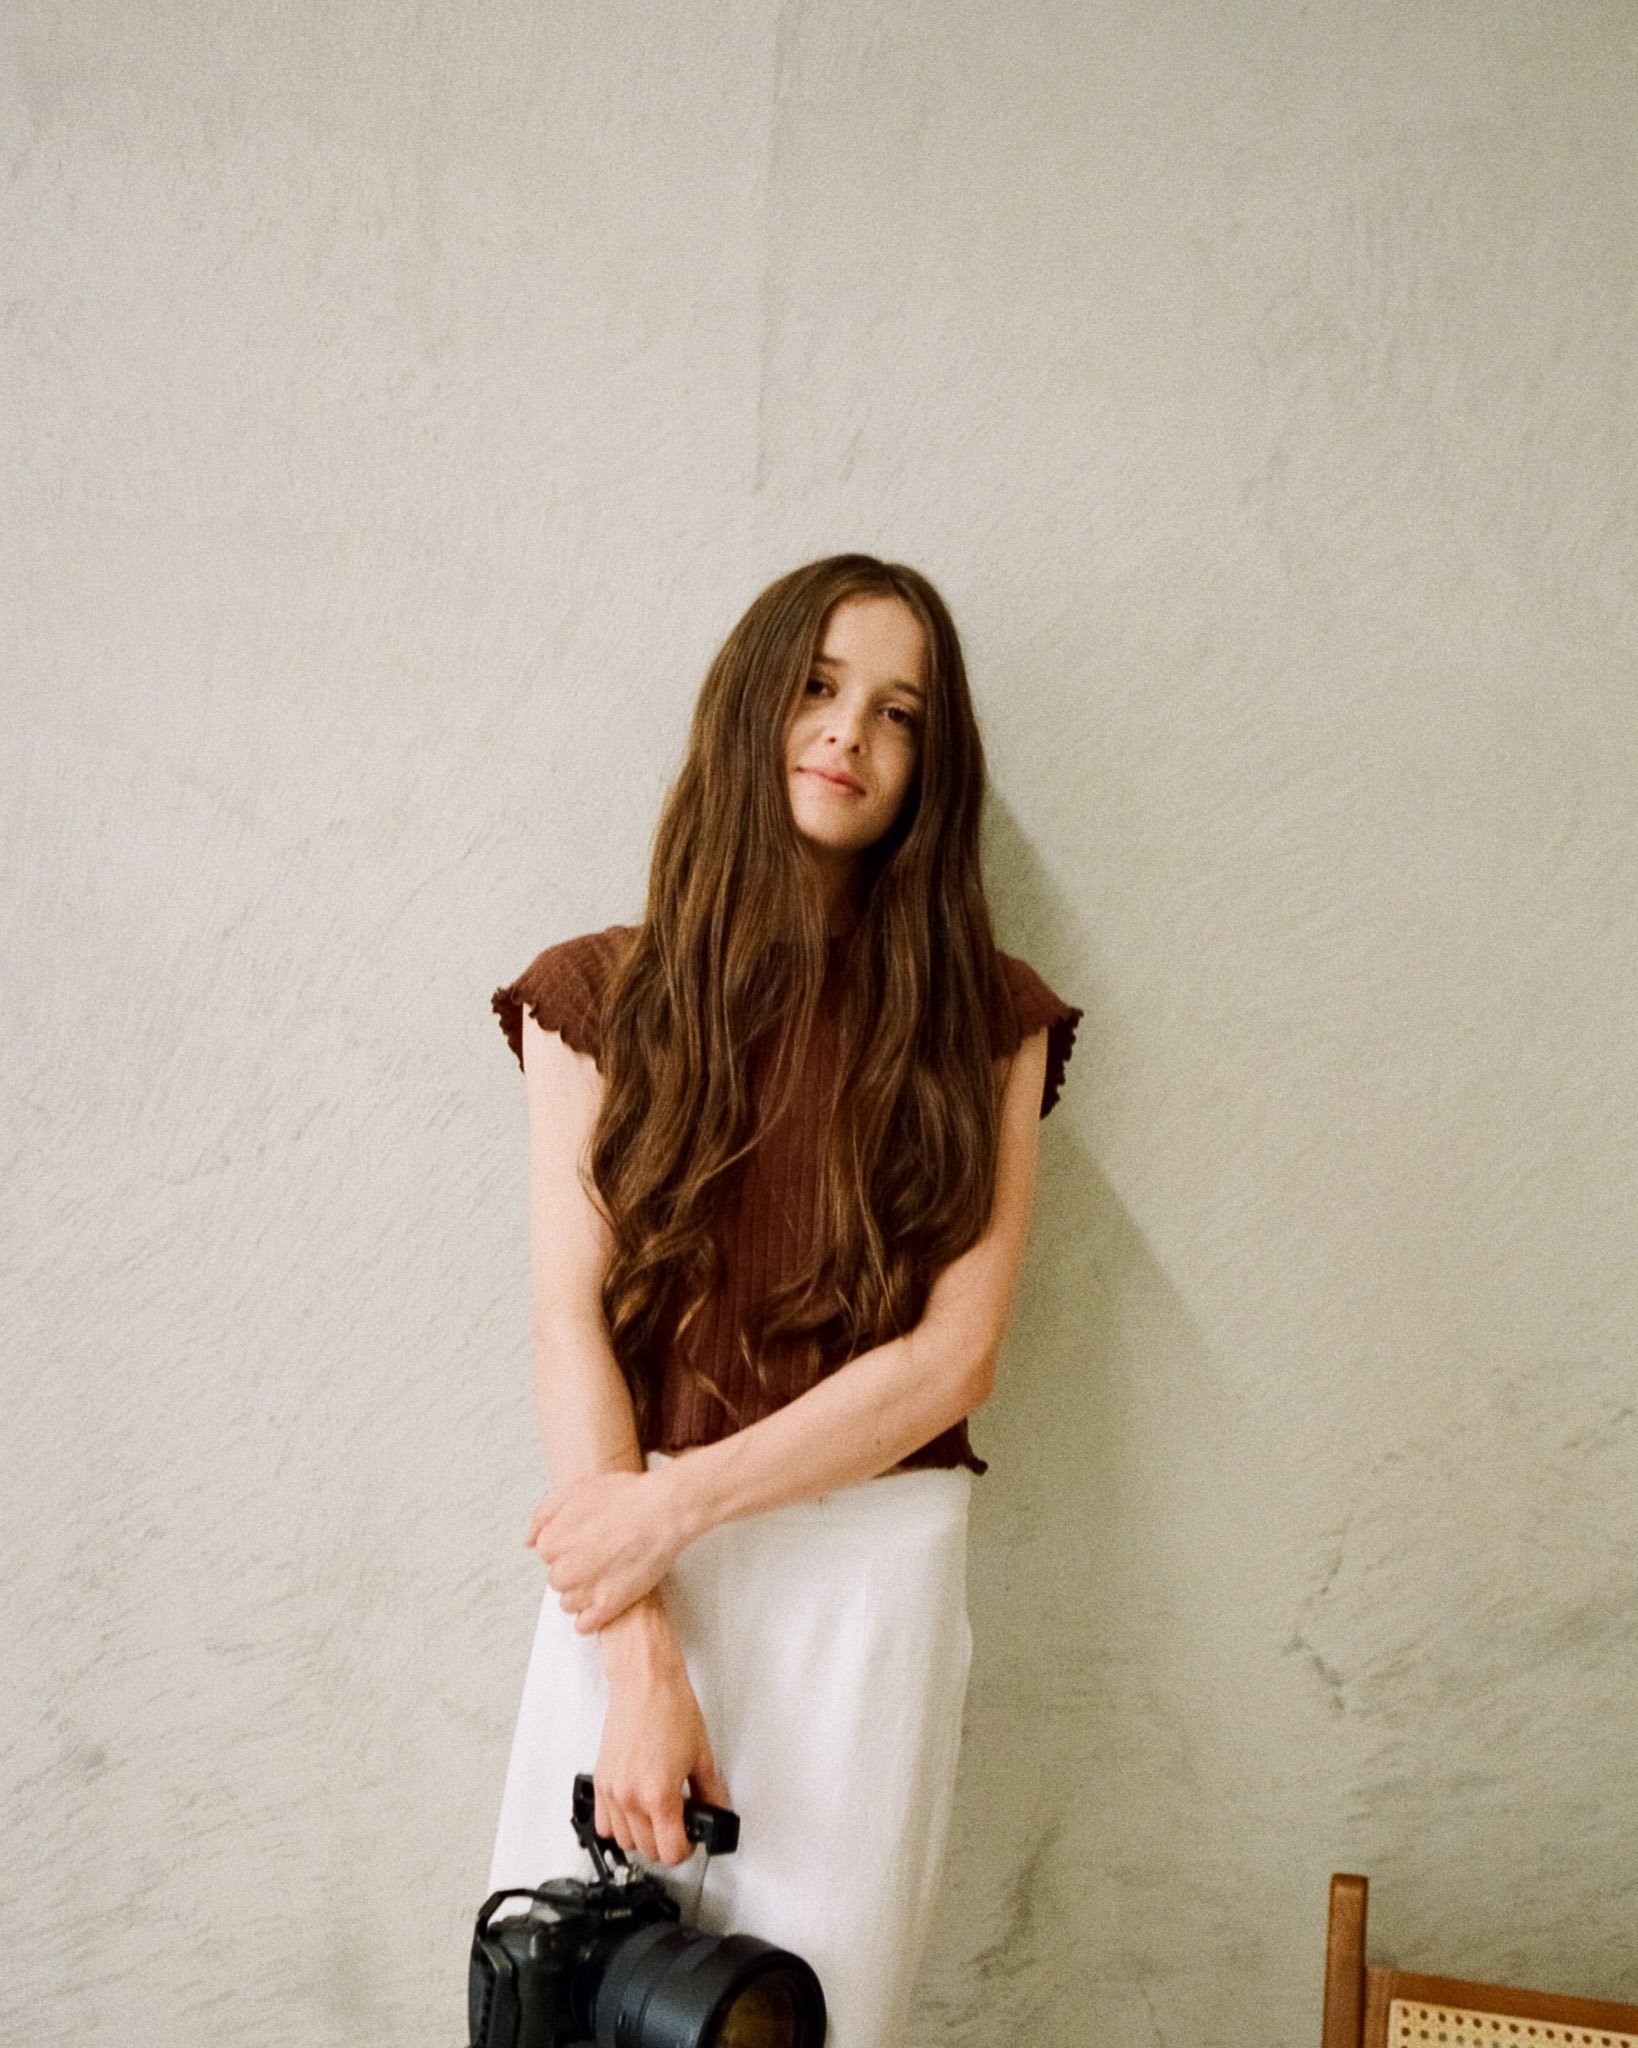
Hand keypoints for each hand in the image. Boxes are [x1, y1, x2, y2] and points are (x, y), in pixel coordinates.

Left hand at [526, 1464, 694, 1633]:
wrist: (664, 1510)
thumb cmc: (625, 1496)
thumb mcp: (575, 1490)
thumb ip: (543, 1515)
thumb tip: (528, 1541)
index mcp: (551, 1542)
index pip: (547, 1555)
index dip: (569, 1546)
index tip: (587, 1539)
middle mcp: (563, 1569)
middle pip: (558, 1580)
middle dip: (576, 1569)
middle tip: (601, 1554)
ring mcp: (585, 1590)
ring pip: (569, 1603)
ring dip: (585, 1593)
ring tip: (609, 1572)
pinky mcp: (608, 1606)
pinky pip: (584, 1625)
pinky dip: (593, 1617)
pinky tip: (608, 1596)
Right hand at [594, 1596, 729, 1865]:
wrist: (645, 1681)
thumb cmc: (670, 1707)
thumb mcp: (702, 1754)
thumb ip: (711, 1792)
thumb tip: (715, 1811)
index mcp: (659, 1794)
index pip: (670, 1852)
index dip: (686, 1850)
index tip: (691, 1839)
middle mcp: (631, 1797)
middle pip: (648, 1850)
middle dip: (667, 1843)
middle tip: (680, 1824)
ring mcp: (612, 1791)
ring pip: (624, 1841)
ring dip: (642, 1836)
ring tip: (658, 1816)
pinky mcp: (601, 1780)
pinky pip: (603, 1823)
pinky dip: (618, 1825)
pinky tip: (634, 1810)